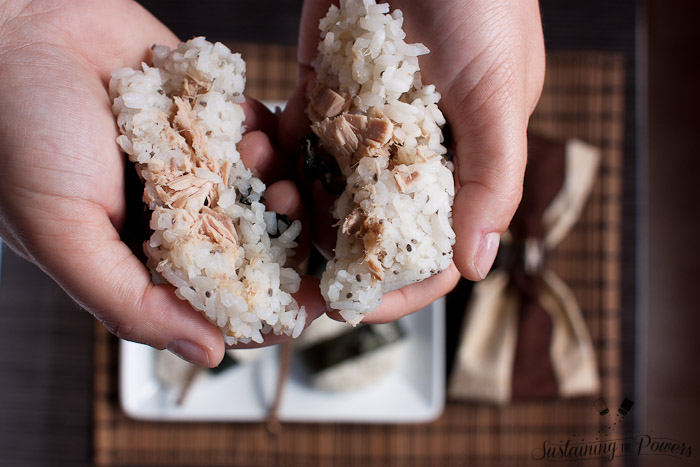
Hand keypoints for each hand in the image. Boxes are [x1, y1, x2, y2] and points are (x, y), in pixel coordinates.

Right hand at [0, 0, 323, 365]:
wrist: (17, 32)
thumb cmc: (18, 135)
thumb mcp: (64, 235)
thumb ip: (130, 302)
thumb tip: (206, 354)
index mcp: (142, 258)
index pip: (219, 302)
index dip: (270, 305)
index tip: (314, 296)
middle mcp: (174, 217)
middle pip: (254, 248)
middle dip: (284, 235)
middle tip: (291, 206)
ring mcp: (194, 167)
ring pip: (263, 192)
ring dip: (279, 181)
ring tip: (265, 161)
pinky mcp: (207, 118)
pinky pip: (256, 136)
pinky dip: (265, 135)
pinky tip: (254, 129)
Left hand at [280, 0, 544, 321]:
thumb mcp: (500, 90)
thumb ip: (493, 177)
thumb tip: (476, 264)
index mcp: (463, 162)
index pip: (434, 247)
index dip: (401, 286)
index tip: (355, 304)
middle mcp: (412, 151)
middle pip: (370, 226)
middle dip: (330, 248)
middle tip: (291, 260)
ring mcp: (364, 122)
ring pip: (325, 187)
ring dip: (293, 199)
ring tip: (267, 193)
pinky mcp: (325, 90)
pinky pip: (296, 137)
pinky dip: (274, 151)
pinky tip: (255, 154)